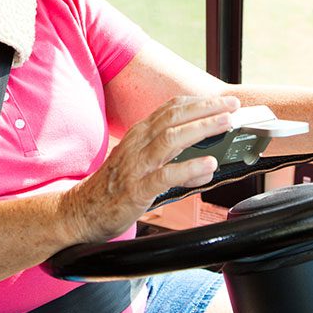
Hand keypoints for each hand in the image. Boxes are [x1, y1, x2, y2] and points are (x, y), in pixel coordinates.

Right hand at [62, 95, 238, 242]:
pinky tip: (208, 164)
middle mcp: (137, 144)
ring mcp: (136, 166)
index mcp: (138, 135)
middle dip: (205, 108)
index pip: (170, 109)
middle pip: (173, 117)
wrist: (81, 211)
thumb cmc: (113, 187)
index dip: (198, 102)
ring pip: (170, 139)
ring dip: (200, 128)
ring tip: (224, 124)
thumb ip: (176, 163)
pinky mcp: (136, 190)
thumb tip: (208, 166)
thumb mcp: (143, 165)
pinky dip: (189, 168)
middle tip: (231, 106)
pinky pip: (165, 176)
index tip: (221, 101)